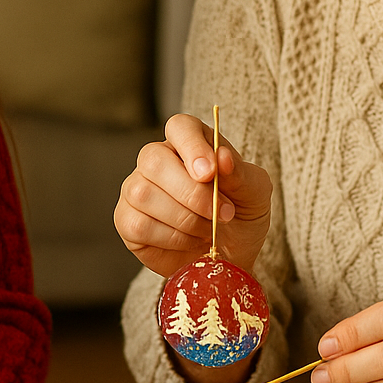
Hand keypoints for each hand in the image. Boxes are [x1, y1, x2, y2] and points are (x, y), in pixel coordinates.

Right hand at [114, 113, 271, 279]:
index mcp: (190, 142)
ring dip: (185, 219)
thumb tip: (222, 157)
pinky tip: (189, 240)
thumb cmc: (241, 216)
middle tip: (223, 214)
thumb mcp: (255, 193)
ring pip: (144, 194)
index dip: (192, 147)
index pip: (180, 127)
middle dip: (192, 193)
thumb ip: (240, 173)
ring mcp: (136, 188)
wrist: (231, 256)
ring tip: (208, 230)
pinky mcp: (127, 220)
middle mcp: (157, 160)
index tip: (210, 173)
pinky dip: (172, 239)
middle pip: (155, 160)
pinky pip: (139, 225)